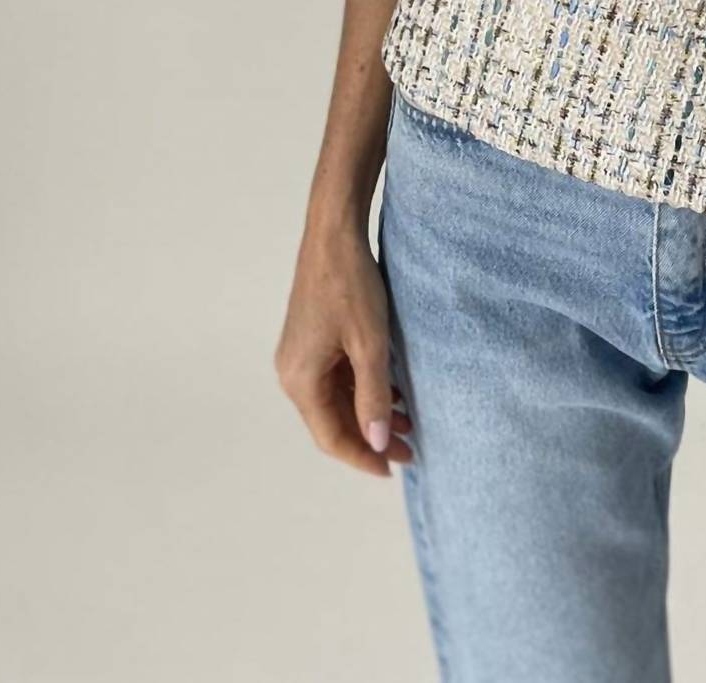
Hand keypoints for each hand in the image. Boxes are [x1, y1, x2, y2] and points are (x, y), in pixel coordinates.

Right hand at [274, 222, 412, 476]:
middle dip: (371, 438)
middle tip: (413, 449)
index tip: (395, 470)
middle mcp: (293, 373)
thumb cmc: (351, 285)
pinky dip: (363, 390)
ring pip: (336, 401)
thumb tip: (378, 443)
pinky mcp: (312, 340)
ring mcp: (300, 356)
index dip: (363, 457)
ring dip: (370, 414)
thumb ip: (374, 396)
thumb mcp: (370, 344)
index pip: (331, 437)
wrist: (334, 235)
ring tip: (410, 423)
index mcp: (300, 380)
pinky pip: (336, 379)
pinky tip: (393, 392)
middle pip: (332, 422)